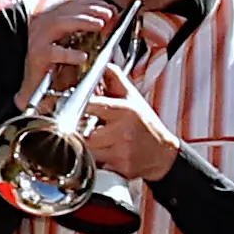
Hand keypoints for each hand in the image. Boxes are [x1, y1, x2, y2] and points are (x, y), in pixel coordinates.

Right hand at [16, 0, 118, 107]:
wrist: (34, 88)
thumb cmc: (53, 67)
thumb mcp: (73, 45)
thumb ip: (88, 32)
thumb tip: (109, 22)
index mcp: (52, 20)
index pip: (74, 5)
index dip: (94, 4)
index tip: (109, 9)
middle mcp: (43, 25)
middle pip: (68, 10)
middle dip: (91, 10)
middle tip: (108, 15)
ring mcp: (38, 39)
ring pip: (59, 23)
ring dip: (82, 21)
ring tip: (99, 25)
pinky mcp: (37, 56)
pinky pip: (54, 52)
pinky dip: (69, 54)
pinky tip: (82, 57)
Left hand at [76, 64, 180, 182]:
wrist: (162, 154)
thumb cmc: (147, 125)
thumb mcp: (134, 99)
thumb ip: (116, 81)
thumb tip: (104, 66)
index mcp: (125, 111)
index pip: (93, 106)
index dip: (79, 106)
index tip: (71, 106)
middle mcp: (122, 131)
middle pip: (85, 133)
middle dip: (81, 132)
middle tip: (83, 129)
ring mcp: (120, 151)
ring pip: (87, 150)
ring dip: (86, 147)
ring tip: (96, 141)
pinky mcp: (118, 168)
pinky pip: (95, 164)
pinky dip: (94, 160)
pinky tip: (104, 154)